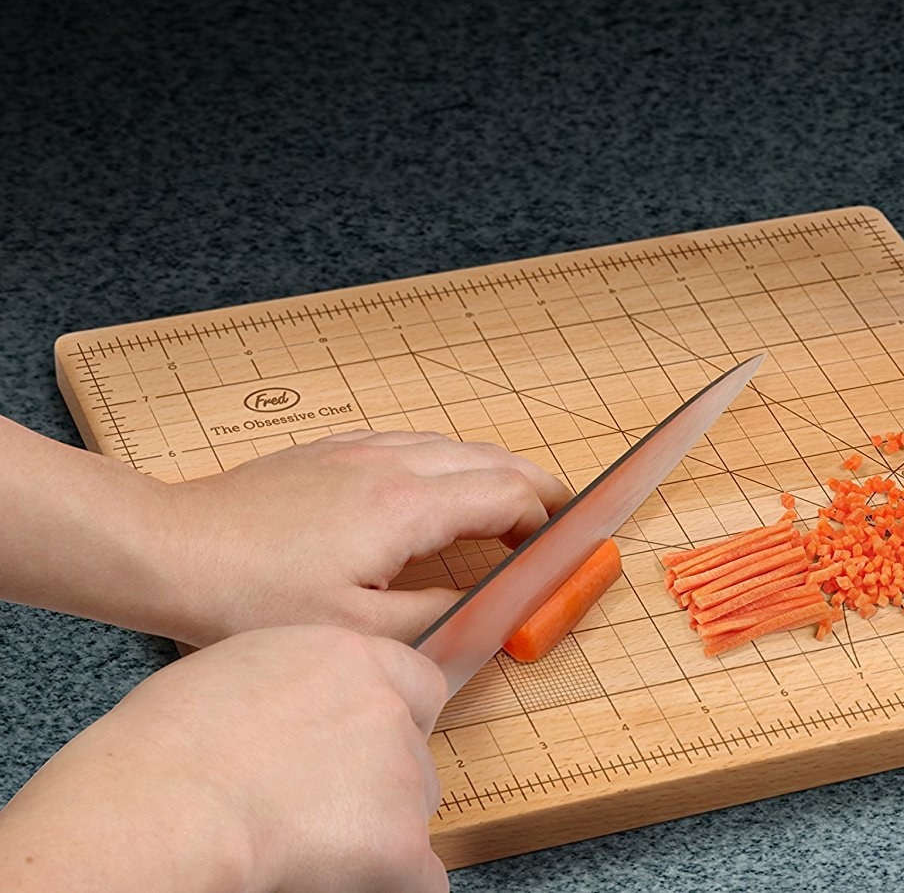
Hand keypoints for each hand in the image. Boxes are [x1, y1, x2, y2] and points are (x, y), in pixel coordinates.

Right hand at [0, 626, 450, 892]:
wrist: (162, 806)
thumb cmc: (165, 745)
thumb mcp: (239, 669)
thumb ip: (300, 685)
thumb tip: (304, 710)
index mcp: (349, 657)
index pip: (416, 684)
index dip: (396, 721)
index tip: (366, 750)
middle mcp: (386, 707)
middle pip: (415, 752)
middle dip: (383, 782)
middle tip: (321, 808)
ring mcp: (400, 773)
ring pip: (415, 812)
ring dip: (380, 831)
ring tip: (306, 843)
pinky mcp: (399, 842)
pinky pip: (421, 875)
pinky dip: (389, 882)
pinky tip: (342, 881)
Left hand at [160, 430, 572, 646]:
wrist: (170, 548)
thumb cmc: (250, 596)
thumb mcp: (354, 631)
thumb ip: (435, 616)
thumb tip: (487, 604)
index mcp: (406, 506)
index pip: (507, 495)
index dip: (545, 520)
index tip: (562, 545)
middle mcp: (391, 463)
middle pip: (491, 458)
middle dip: (536, 486)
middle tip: (562, 515)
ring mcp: (359, 449)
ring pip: (454, 444)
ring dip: (493, 471)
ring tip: (511, 504)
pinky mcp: (331, 450)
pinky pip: (413, 442)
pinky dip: (448, 461)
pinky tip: (439, 486)